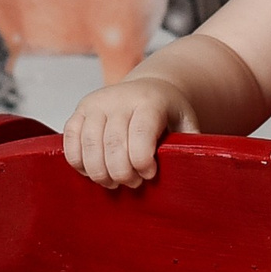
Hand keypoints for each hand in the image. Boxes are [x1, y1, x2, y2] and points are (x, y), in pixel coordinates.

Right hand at [63, 79, 193, 188]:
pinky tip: (95, 171)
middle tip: (134, 183)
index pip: (140, 136)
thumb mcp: (188, 124)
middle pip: (112, 146)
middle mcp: (119, 98)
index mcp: (149, 101)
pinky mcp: (79, 110)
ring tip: (115, 181)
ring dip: (101, 173)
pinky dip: (79, 163)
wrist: (151, 88)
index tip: (151, 174)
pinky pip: (69, 141)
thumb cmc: (170, 113)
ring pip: (89, 147)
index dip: (143, 163)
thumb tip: (200, 174)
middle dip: (122, 174)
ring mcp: (96, 103)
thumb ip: (192, 145)